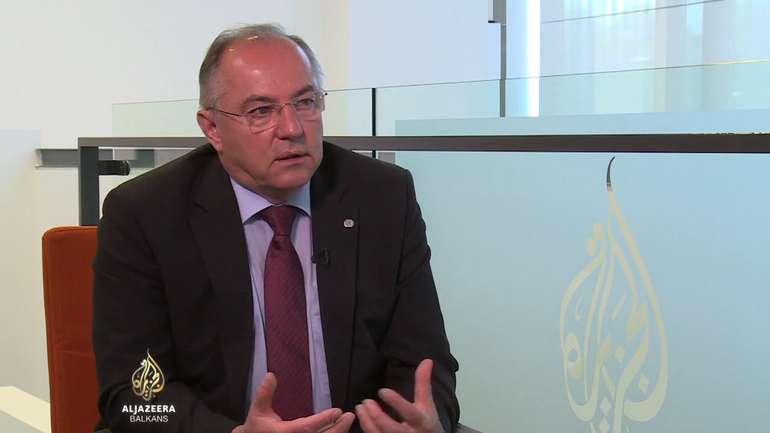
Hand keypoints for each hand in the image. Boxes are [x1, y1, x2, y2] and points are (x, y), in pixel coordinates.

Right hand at [233, 372, 354, 432]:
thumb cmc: (257, 428)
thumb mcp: (258, 410)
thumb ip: (265, 393)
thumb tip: (271, 375)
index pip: (307, 427)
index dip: (323, 420)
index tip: (336, 411)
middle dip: (338, 428)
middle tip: (349, 416)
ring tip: (347, 421)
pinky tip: (338, 430)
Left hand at [355, 359, 444, 432]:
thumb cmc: (427, 423)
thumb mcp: (427, 404)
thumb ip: (424, 383)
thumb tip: (427, 360)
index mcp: (421, 421)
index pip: (409, 413)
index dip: (396, 403)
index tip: (382, 391)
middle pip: (391, 428)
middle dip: (377, 416)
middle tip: (366, 401)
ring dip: (367, 422)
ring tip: (360, 408)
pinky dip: (366, 428)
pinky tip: (362, 418)